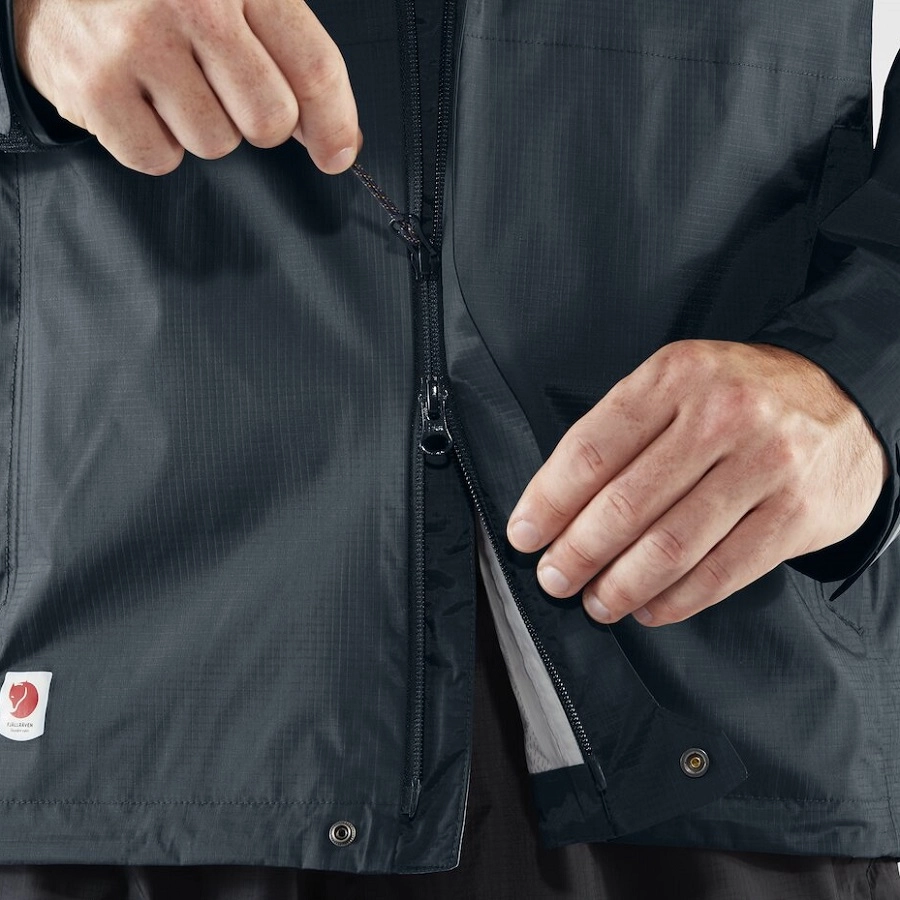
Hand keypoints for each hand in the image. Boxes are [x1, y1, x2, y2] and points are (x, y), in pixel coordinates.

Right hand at [13, 0, 361, 174]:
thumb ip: (284, 50)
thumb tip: (333, 135)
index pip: (313, 66)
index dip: (335, 122)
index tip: (338, 152)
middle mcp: (191, 3)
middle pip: (270, 120)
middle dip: (258, 124)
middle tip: (227, 96)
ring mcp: (138, 44)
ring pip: (216, 143)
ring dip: (201, 128)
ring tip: (169, 85)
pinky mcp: (96, 88)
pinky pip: (158, 158)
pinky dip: (153, 143)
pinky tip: (138, 100)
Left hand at [507, 340, 889, 626]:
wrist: (841, 402)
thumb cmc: (738, 398)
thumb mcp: (677, 384)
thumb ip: (620, 430)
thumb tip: (553, 504)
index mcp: (677, 375)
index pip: (591, 449)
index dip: (548, 501)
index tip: (525, 534)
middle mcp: (723, 415)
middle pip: (625, 504)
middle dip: (577, 553)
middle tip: (554, 577)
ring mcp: (765, 465)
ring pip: (669, 546)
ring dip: (620, 586)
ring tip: (596, 601)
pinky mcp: (797, 514)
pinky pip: (720, 573)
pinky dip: (674, 601)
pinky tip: (648, 607)